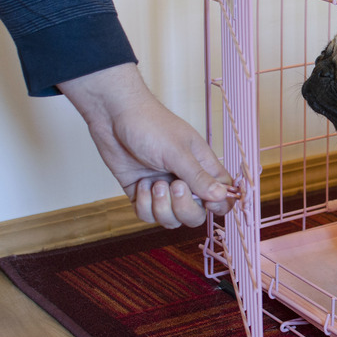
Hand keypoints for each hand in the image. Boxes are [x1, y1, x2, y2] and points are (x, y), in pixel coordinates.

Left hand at [58, 64, 233, 227]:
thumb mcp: (178, 152)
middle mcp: (186, 181)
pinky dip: (144, 205)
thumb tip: (222, 196)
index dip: (220, 205)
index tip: (208, 202)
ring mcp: (164, 189)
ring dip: (162, 207)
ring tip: (154, 183)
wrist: (113, 116)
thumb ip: (199, 177)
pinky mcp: (142, 194)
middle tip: (175, 186)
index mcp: (203, 168)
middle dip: (185, 208)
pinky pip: (149, 216)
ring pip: (172, 219)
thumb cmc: (150, 125)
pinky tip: (141, 184)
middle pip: (196, 215)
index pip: (223, 196)